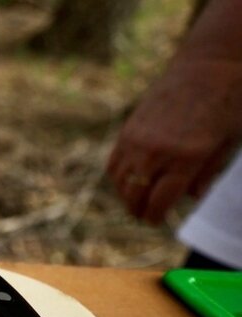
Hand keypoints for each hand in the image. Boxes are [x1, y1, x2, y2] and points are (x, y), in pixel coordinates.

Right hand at [107, 57, 241, 224]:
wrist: (208, 66)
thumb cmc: (228, 103)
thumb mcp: (229, 142)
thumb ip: (208, 173)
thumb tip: (190, 198)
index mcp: (188, 157)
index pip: (159, 202)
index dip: (155, 216)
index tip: (156, 221)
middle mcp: (158, 151)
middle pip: (136, 196)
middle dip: (139, 210)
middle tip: (145, 215)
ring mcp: (139, 140)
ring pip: (121, 183)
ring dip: (127, 195)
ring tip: (136, 199)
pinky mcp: (128, 130)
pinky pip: (114, 164)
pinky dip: (119, 176)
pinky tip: (129, 179)